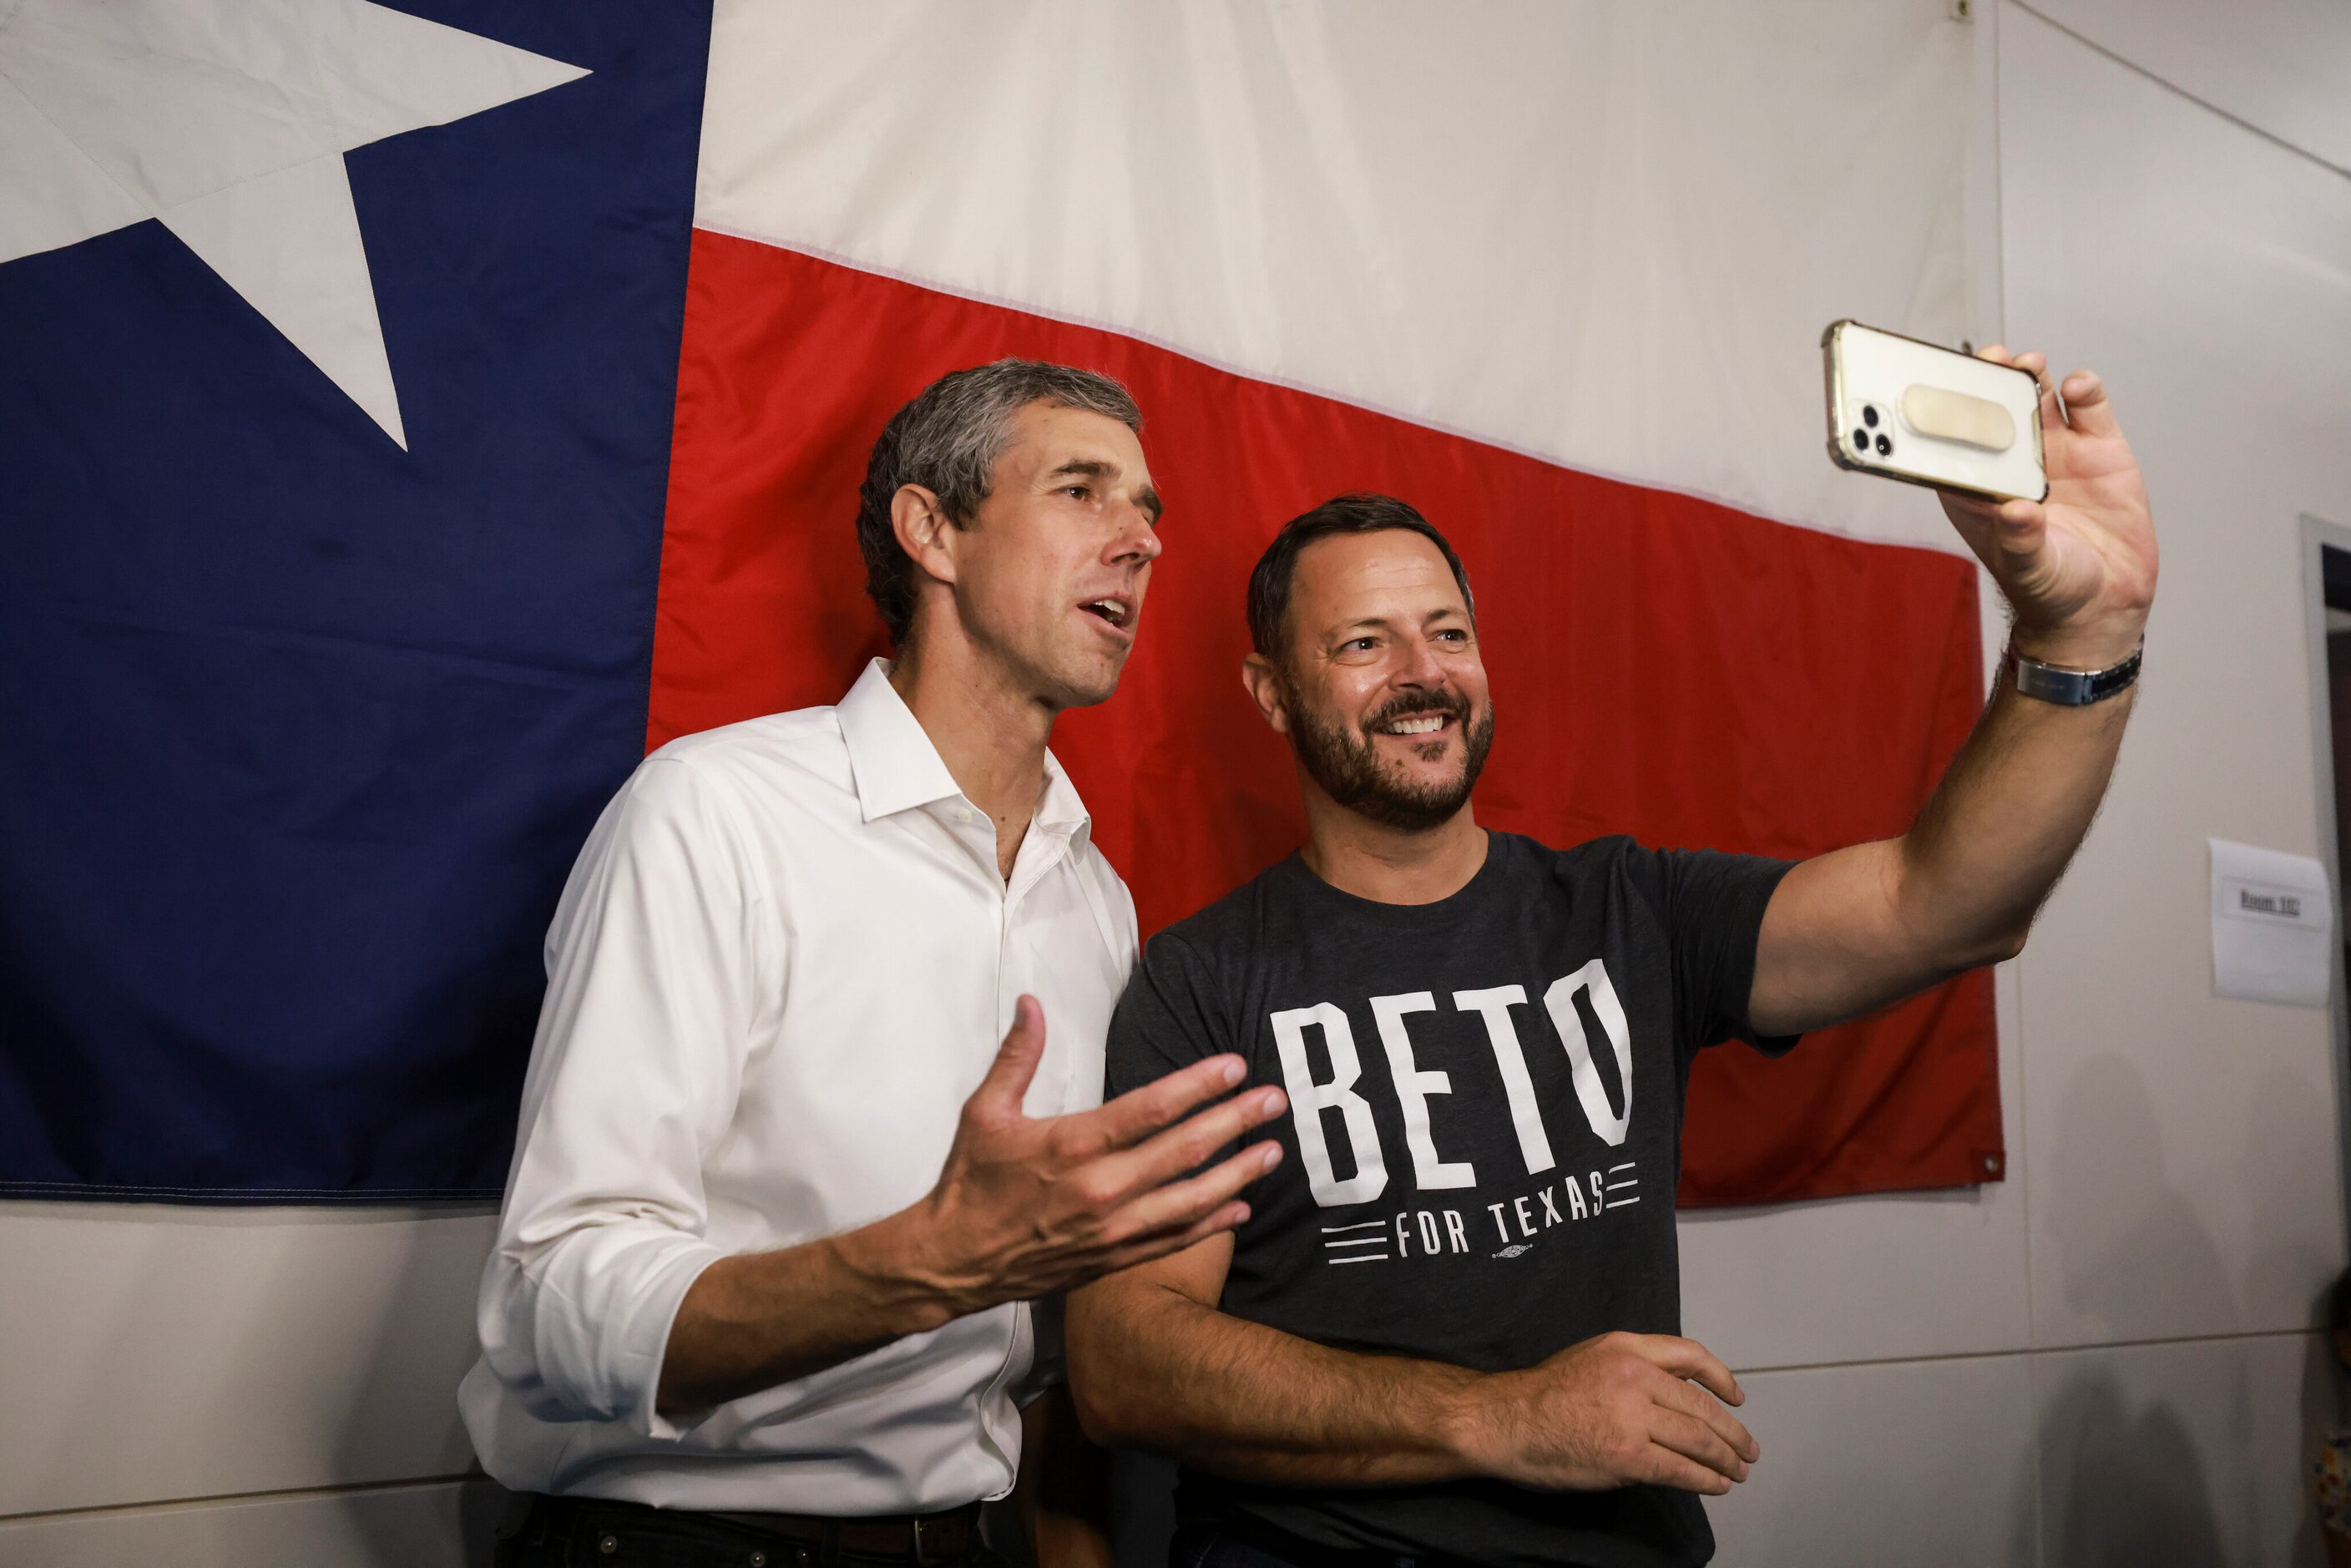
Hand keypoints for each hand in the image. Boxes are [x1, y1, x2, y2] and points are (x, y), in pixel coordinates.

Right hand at [906, 995, 1286, 1313]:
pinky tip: (1241, 1206)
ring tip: (1273, 1151)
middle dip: (1236, 1122)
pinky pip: (1174, 1240)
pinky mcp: (1113, 1260)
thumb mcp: (984, 1111)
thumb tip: (1031, 1003)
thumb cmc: (970, 1183)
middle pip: (1184, 1151)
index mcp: (1072, 1145)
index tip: (1235, 1067)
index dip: (1198, 1085)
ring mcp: (1111, 1229)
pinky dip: (1211, 1223)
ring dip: (1237, 1173)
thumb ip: (1017, 1056)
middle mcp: (1100, 1188)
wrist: (953, 1262)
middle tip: (1276, 1100)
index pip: (1151, 1108)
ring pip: (1191, 1200)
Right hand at [1446, 1331, 1758, 1494]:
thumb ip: (1632, 1369)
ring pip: (1699, 1439)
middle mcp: (1636, 1375)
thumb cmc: (1541, 1394)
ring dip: (1726, 1459)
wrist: (1506, 1421)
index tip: (1737, 1397)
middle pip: (1701, 1405)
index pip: (1690, 1355)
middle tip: (1747, 1449)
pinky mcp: (1628, 1454)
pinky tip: (1716, 1485)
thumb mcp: (1590, 1358)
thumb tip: (1673, 1395)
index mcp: (1626, 1347)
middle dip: (1732, 1432)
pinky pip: (1681, 1469)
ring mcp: (1633, 1415)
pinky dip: (1706, 1480)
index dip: (1721, 1379)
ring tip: (1738, 1471)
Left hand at [1936, 347, 2156, 669]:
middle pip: (1993, 409)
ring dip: (2030, 375)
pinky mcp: (2100, 449)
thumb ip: (2020, 541)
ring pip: (2037, 399)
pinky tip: (2076, 386)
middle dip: (1988, 381)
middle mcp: (2014, 463)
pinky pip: (2088, 407)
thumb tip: (2016, 511)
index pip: (1952, 442)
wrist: (2108, 603)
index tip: (1937, 387)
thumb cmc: (2052, 589)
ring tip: (2028, 364)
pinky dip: (2082, 389)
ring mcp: (2057, 453)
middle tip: (1988, 359)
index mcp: (1980, 489)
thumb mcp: (2031, 568)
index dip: (1944, 414)